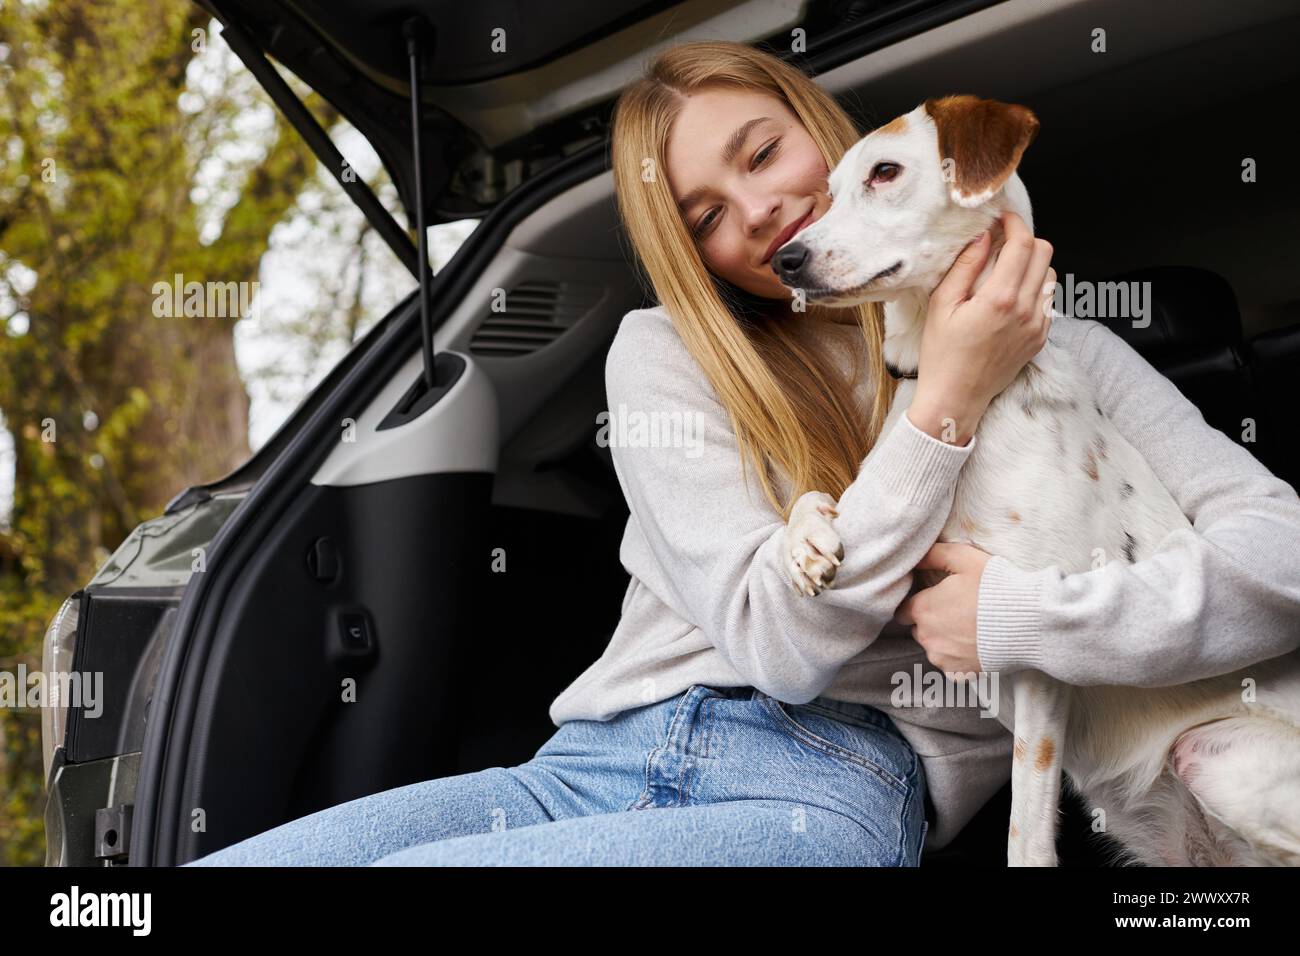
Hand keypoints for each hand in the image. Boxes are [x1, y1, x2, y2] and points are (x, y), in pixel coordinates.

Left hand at [892, 542, 993, 673]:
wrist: (1029, 623)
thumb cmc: (996, 587)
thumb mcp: (964, 558)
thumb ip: (933, 555)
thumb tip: (914, 556)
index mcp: (923, 609)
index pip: (903, 609)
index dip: (918, 602)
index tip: (936, 598)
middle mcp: (926, 637)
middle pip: (919, 628)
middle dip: (932, 620)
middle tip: (958, 609)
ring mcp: (942, 658)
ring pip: (934, 647)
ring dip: (944, 639)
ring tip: (970, 626)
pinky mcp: (959, 673)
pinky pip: (950, 664)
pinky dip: (959, 657)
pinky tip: (976, 643)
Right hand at [909, 211, 1055, 444]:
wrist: (956, 398)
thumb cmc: (941, 354)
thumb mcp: (942, 305)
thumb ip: (965, 266)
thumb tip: (983, 235)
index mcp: (1000, 298)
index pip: (1023, 244)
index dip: (1014, 223)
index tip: (1002, 218)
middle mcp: (1026, 310)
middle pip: (1044, 253)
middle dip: (1025, 239)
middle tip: (1002, 242)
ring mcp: (1038, 326)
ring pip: (1051, 275)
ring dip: (1032, 264)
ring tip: (1006, 271)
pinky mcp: (1040, 338)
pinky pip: (1047, 300)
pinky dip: (1033, 289)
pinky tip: (1010, 298)